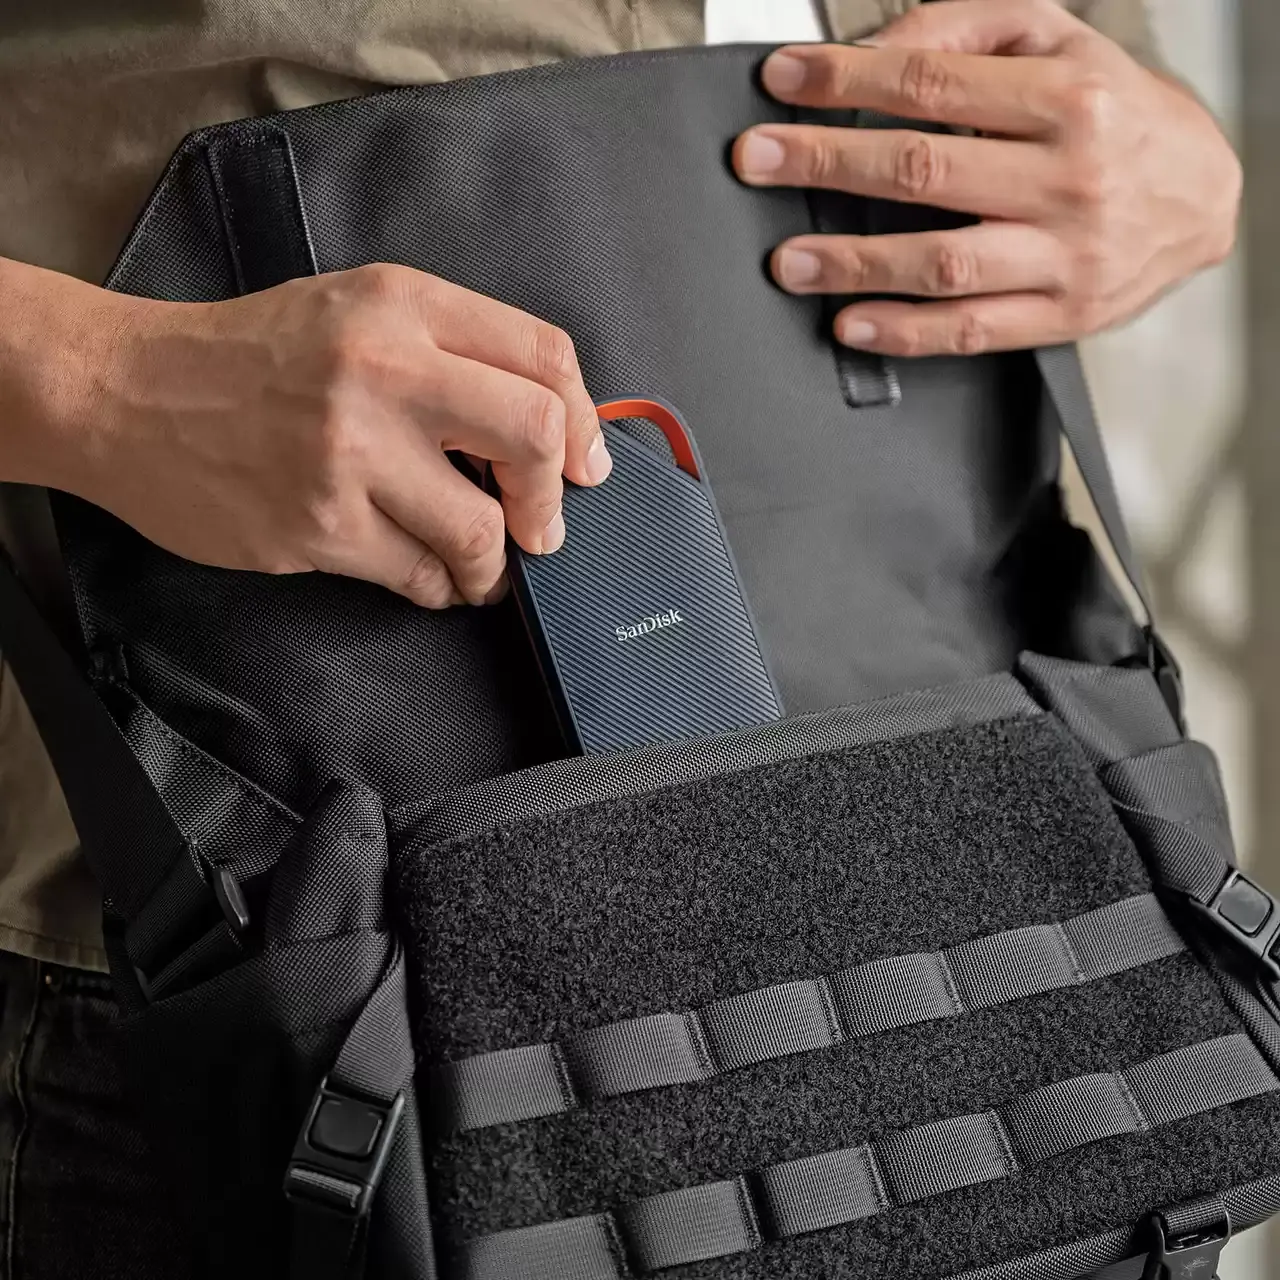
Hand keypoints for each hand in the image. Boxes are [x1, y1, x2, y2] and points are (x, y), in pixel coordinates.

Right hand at [13, 261, 611, 607]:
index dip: (585, 421)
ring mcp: (349, 453)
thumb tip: (546, 428)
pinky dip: (439, 587)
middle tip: (542, 526)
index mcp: (403, 306)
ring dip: (493, 564)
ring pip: (481, 530)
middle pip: (533, 436)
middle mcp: (383, 370)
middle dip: (552, 500)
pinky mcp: (317, 525)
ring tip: (479, 565)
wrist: (126, 392)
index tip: (585, 464)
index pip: (543, 356)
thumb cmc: (250, 356)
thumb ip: (450, 352)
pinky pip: (420, 576)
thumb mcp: (356, 311)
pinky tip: (425, 575)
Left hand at [732, 0, 1241, 355]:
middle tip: (761, 163)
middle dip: (826, 164)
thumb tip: (873, 55)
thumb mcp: (1055, 42)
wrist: (1203, 194)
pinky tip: (850, 322)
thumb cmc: (1116, 115)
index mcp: (1066, 98)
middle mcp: (1069, 177)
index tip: (785, 82)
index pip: (932, 85)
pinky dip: (903, 332)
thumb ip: (962, 33)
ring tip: (790, 260)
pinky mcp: (1062, 314)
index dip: (846, 83)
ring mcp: (1066, 254)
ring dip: (854, 263)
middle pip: (924, 171)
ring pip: (942, 262)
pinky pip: (970, 330)